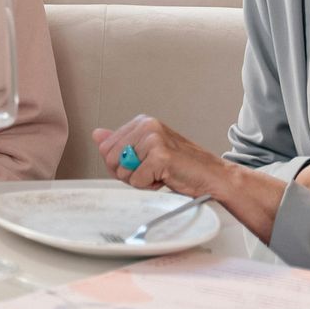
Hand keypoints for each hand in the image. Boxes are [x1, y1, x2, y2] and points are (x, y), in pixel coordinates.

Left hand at [93, 115, 228, 196]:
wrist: (213, 176)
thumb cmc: (182, 166)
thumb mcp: (147, 152)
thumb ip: (122, 143)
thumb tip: (97, 135)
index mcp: (141, 122)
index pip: (105, 148)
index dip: (119, 165)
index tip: (141, 165)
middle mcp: (146, 125)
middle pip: (109, 159)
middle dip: (127, 173)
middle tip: (150, 172)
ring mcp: (153, 139)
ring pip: (122, 172)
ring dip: (140, 181)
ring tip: (160, 174)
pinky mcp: (160, 155)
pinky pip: (137, 181)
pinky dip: (150, 186)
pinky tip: (166, 178)